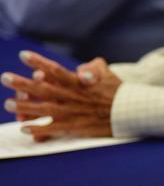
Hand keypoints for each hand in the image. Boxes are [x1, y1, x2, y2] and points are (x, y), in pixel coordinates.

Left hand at [1, 51, 119, 139]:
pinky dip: (38, 129)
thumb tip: (81, 69)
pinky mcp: (75, 126)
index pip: (55, 70)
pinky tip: (24, 128)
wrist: (128, 111)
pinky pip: (52, 129)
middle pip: (43, 89)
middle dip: (22, 83)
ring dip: (24, 107)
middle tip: (5, 78)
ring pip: (43, 109)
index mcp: (79, 81)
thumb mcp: (106, 73)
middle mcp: (72, 96)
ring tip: (8, 104)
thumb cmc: (116, 90)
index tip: (23, 56)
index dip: (38, 62)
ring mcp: (72, 112)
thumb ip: (93, 67)